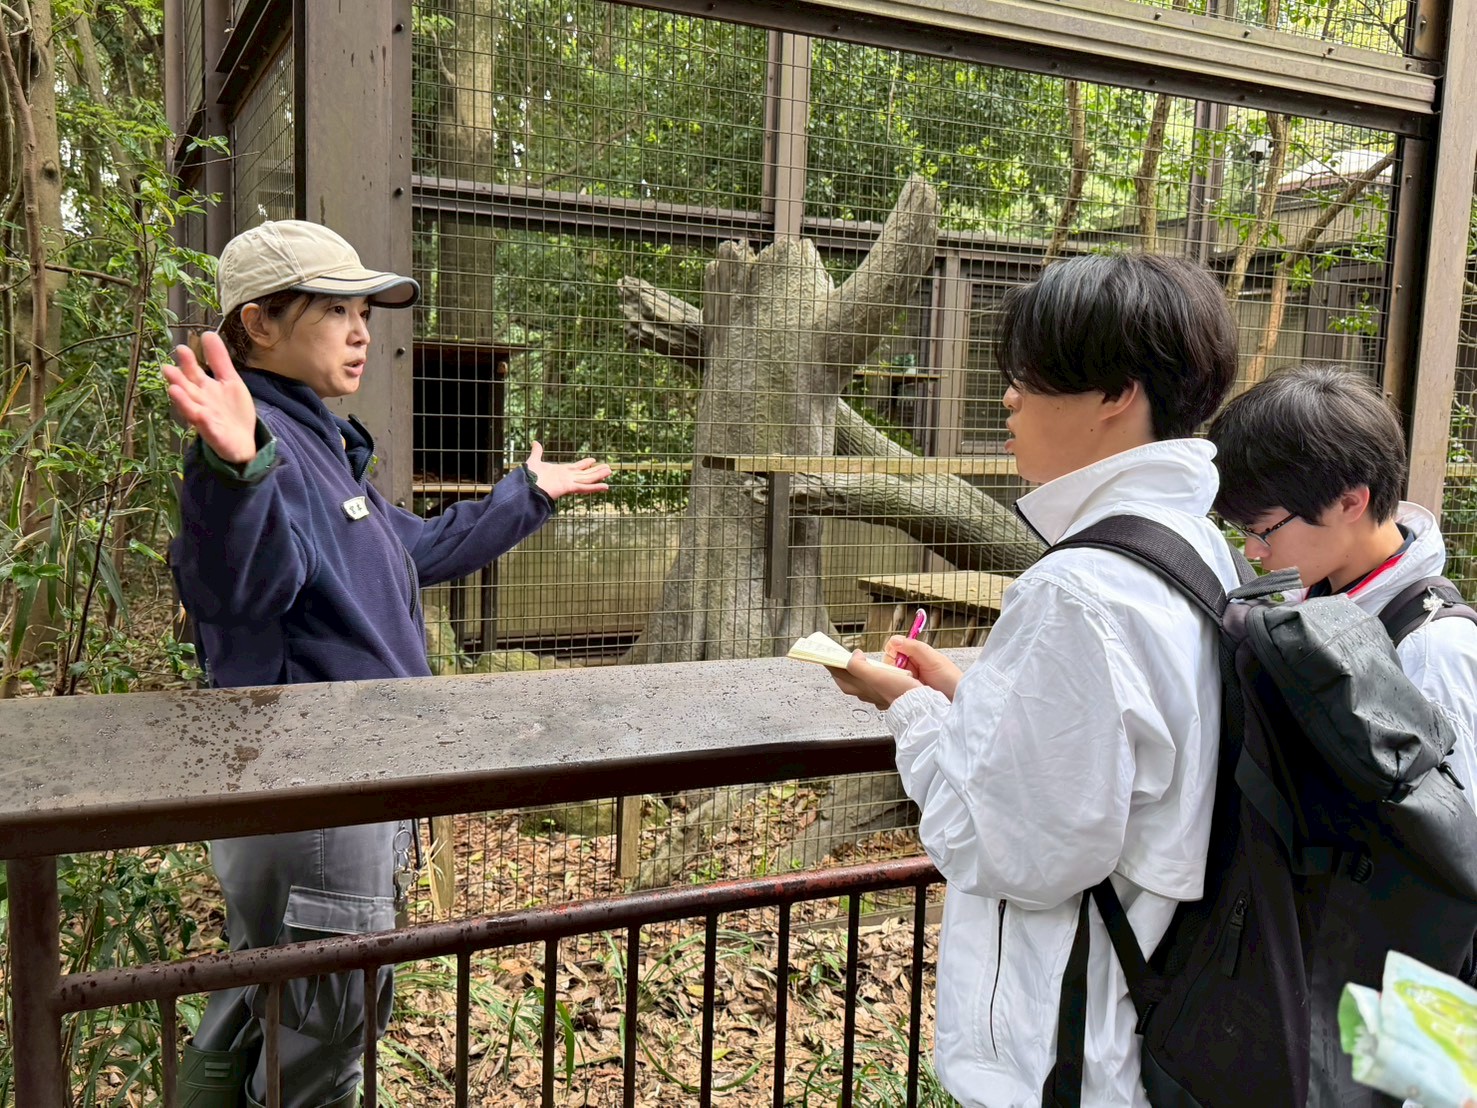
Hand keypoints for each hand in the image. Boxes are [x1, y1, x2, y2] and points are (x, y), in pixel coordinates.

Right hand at [162, 332, 258, 463]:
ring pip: (191, 409)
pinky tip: (202, 415)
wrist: (243, 441)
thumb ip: (219, 360)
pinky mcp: (215, 436)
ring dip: (183, 401)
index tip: (182, 347)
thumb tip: (208, 333)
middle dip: (178, 380)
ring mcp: (206, 420)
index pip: (193, 373)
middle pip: (187, 390)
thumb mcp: (230, 381)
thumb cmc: (232, 410)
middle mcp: (201, 403)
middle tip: (167, 369)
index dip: (187, 362)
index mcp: (205, 389)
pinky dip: (205, 423)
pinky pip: (208, 429)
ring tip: (174, 390)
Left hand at [523, 441, 611, 499]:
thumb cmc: (529, 477)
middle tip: (608, 467)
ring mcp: (569, 483)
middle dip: (597, 470)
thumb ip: (537, 452)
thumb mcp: (534, 461)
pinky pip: (585, 488)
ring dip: (599, 475)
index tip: (593, 460)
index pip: (577, 467)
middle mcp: (567, 477)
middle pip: (586, 473)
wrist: (526, 488)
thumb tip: (535, 442)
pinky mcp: (569, 488)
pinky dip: (595, 487)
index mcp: (561, 472)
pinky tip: (606, 486)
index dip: (585, 463)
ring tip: (610, 471)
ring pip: (588, 479)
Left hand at [829, 650, 922, 709]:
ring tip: (856, 665)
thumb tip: (853, 657)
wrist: (918, 706)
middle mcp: (867, 693)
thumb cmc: (899, 691)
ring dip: (855, 675)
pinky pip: (873, 687)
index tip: (827, 655)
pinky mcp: (888, 696)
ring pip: (860, 685)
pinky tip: (876, 675)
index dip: (833, 665)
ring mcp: (877, 696)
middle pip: (847, 682)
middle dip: (840, 671)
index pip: (840, 675)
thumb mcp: (876, 675)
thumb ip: (859, 667)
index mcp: (862, 687)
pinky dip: (870, 679)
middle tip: (837, 661)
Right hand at [884, 637, 963, 700]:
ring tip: (911, 686)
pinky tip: (906, 693)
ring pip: (891, 675)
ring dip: (897, 680)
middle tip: (909, 676)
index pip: (894, 646)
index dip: (893, 653)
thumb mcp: (933, 660)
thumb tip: (894, 640)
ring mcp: (908, 678)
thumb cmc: (950, 679)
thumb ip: (914, 648)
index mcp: (916, 652)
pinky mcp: (907, 691)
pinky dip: (898, 689)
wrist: (958, 700)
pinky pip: (895, 688)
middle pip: (889, 661)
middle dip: (895, 669)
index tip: (899, 662)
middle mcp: (911, 664)